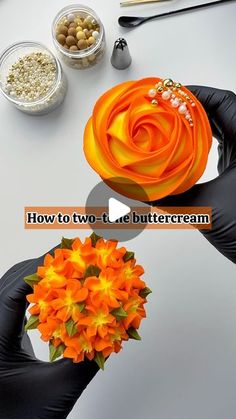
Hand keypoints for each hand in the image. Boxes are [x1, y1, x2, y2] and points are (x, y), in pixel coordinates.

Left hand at [0, 251, 98, 418]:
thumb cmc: (23, 418)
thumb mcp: (58, 389)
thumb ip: (87, 358)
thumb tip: (115, 330)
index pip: (11, 292)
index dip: (38, 270)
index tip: (64, 256)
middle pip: (10, 283)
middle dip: (40, 266)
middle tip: (70, 256)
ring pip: (12, 291)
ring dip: (39, 278)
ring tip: (66, 269)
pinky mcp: (4, 335)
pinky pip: (17, 305)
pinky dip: (38, 293)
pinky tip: (57, 292)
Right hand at [153, 86, 235, 263]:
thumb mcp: (204, 209)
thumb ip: (169, 197)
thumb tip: (134, 189)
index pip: (224, 102)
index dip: (196, 93)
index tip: (169, 94)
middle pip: (221, 112)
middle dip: (191, 107)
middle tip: (162, 106)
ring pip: (222, 128)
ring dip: (197, 123)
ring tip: (169, 121)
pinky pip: (222, 145)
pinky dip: (203, 141)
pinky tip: (183, 145)